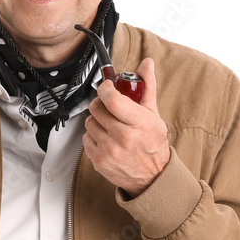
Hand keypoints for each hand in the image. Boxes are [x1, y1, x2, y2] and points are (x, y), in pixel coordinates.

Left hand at [83, 57, 170, 196]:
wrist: (151, 176)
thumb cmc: (152, 144)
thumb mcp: (153, 114)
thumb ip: (147, 87)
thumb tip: (146, 63)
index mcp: (138, 123)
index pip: (112, 100)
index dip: (105, 89)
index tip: (107, 87)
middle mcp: (122, 138)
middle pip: (97, 109)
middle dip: (101, 104)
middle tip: (110, 106)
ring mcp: (109, 150)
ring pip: (89, 122)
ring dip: (97, 120)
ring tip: (110, 124)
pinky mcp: (98, 160)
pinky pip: (86, 138)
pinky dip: (94, 136)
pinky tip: (106, 138)